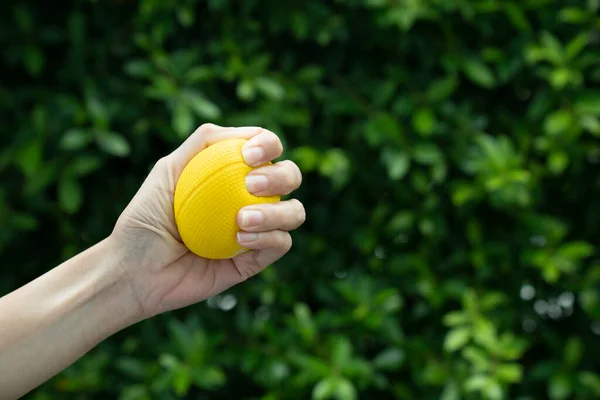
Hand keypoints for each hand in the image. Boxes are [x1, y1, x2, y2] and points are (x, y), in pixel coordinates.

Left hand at [110, 124, 304, 318]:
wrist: (135, 270)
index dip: (269, 145)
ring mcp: (257, 231)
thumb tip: (248, 132)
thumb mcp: (168, 170)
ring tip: (242, 218)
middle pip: (290, 178)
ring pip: (294, 213)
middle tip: (251, 184)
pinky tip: (239, 239)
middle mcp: (252, 200)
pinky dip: (267, 238)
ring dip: (278, 212)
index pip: (268, 151)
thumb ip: (203, 143)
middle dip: (282, 176)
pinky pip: (280, 245)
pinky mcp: (255, 261)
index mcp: (234, 174)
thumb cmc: (145, 218)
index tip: (249, 155)